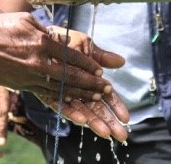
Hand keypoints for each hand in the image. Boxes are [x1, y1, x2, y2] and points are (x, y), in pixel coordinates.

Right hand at [0, 15, 128, 146]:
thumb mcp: (25, 20)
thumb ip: (44, 30)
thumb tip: (57, 36)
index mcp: (41, 41)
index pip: (72, 56)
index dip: (89, 65)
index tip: (101, 71)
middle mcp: (37, 60)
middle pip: (70, 76)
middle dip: (90, 83)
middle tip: (106, 89)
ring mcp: (28, 75)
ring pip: (59, 88)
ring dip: (79, 94)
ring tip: (94, 98)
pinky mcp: (20, 85)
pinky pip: (43, 93)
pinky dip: (59, 98)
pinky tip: (70, 101)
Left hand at [37, 28, 128, 144]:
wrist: (43, 35)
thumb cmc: (67, 41)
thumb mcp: (87, 47)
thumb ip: (102, 57)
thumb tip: (122, 62)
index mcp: (90, 80)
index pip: (107, 97)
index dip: (117, 107)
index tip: (126, 118)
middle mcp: (79, 90)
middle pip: (97, 109)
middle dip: (109, 122)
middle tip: (121, 135)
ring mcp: (65, 94)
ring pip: (81, 111)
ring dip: (93, 122)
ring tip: (104, 132)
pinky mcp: (49, 93)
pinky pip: (61, 105)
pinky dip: (71, 113)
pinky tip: (82, 120)